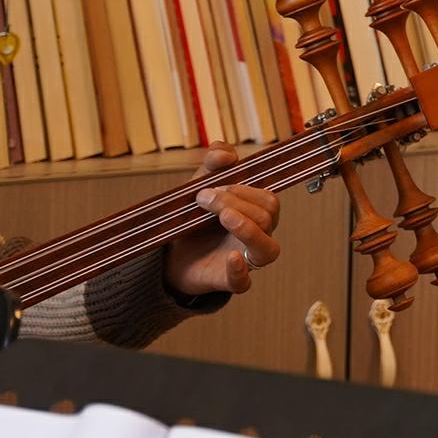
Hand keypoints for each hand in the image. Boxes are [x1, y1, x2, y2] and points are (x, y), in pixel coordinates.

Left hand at [163, 149, 282, 297]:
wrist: (168, 254)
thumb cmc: (192, 218)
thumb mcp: (200, 185)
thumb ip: (213, 164)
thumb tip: (226, 154)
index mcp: (255, 213)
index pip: (269, 199)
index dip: (246, 189)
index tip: (214, 183)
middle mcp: (257, 236)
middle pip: (268, 217)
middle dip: (237, 202)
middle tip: (204, 199)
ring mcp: (245, 260)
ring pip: (268, 249)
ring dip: (247, 228)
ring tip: (223, 217)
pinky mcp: (227, 281)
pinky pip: (244, 283)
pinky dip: (239, 270)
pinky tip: (231, 257)